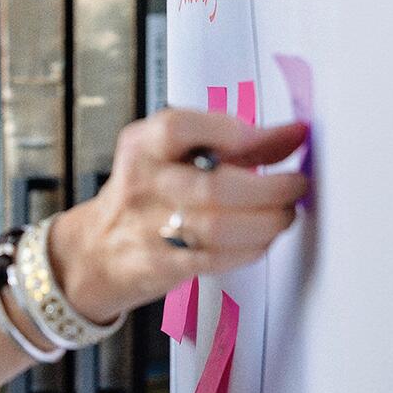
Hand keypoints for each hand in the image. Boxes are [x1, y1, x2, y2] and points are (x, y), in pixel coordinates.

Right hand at [48, 108, 308, 323]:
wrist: (97, 249)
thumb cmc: (148, 194)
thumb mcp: (176, 155)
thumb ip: (236, 143)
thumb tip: (295, 135)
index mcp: (143, 145)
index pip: (178, 128)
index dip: (230, 131)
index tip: (271, 139)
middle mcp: (141, 183)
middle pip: (212, 186)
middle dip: (270, 189)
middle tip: (295, 186)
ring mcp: (147, 227)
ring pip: (218, 227)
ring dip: (266, 222)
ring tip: (283, 214)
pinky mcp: (159, 264)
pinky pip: (215, 259)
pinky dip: (249, 249)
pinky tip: (261, 239)